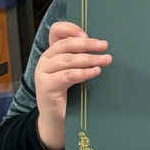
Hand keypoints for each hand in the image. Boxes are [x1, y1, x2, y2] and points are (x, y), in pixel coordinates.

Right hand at [34, 21, 110, 149]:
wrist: (56, 121)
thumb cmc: (69, 95)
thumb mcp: (75, 72)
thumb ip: (81, 58)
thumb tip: (102, 46)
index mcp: (52, 52)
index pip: (56, 31)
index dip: (71, 29)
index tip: (88, 33)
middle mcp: (45, 60)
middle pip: (65, 44)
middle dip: (87, 44)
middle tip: (104, 45)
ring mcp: (43, 73)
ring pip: (68, 60)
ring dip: (89, 59)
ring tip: (106, 60)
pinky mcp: (46, 86)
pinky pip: (67, 76)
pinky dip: (83, 73)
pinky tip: (95, 72)